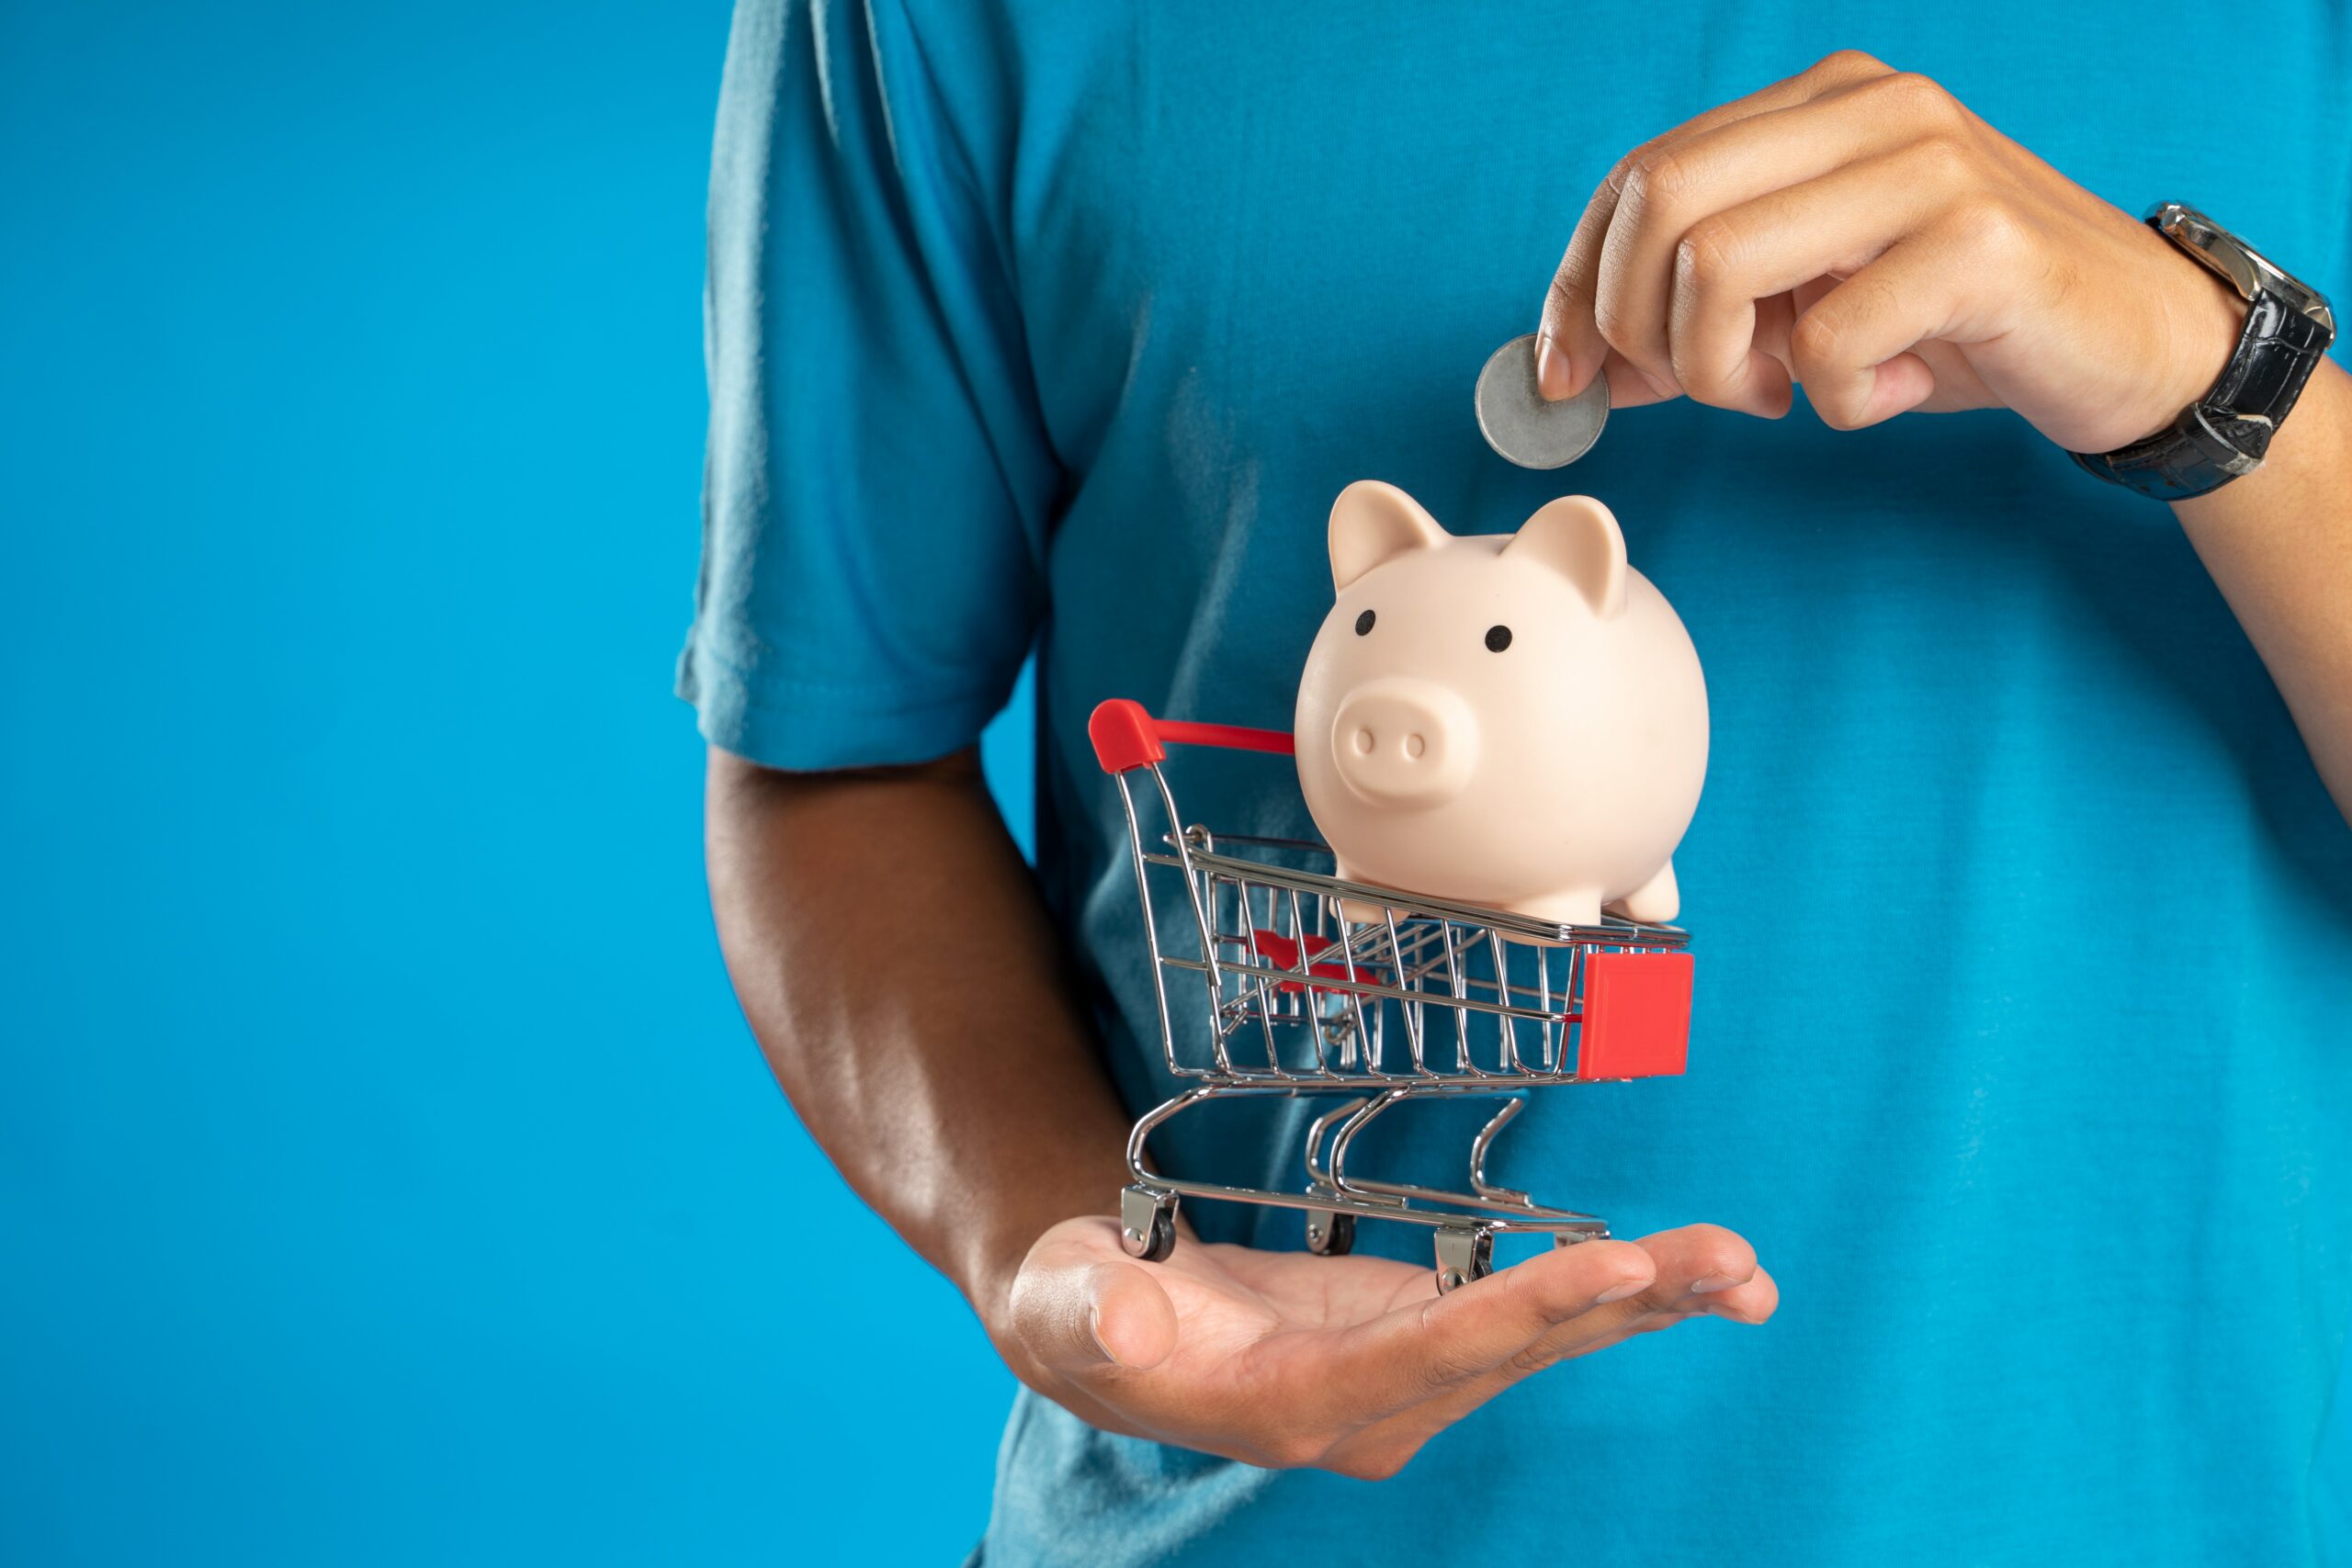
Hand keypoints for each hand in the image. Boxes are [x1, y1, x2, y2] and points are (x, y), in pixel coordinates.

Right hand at [997, 1215, 1774, 1478]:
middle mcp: (1371, 1407)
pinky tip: (1685, 1275)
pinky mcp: (1420, 1339)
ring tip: (1746, 1269)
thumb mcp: (1066, 1305)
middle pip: (1516, 1354)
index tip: (1613, 1265)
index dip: (1522, 1311)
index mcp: (1296, 1403)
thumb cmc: (1080, 1307)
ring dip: (1645, 1302)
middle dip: (1624, 1306)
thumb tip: (1125, 1323)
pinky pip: (1530, 1319)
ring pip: (1542, 1341)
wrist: (1103, 1328)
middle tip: (1729, 1264)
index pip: (1429, 1354)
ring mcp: (1404, 1378)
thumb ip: (1090, 1315)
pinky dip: (1611, 1294)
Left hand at [1534, 49, 2243, 452]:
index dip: (1576, 283)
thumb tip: (1570, 369)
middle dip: (1638, 325)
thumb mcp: (1806, 309)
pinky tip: (1884, 395)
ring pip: (1718, 264)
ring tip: (1784, 395)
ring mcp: (1927, 165)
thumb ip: (1694, 319)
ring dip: (1722, 370)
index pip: (1640, 173)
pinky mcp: (1977, 243)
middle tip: (1697, 390)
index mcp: (1818, 103)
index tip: (1566, 375)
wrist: (2135, 344)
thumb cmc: (1960, 325)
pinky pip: (1825, 341)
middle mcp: (1870, 107)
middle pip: (1660, 201)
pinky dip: (1830, 401)